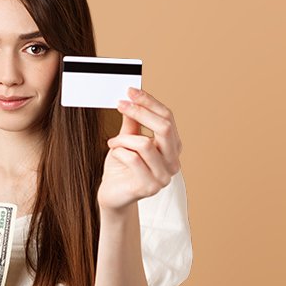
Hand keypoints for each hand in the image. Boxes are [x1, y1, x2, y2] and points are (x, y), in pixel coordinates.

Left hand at [99, 87, 182, 212]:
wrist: (112, 194)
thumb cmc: (121, 167)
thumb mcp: (127, 139)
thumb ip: (133, 122)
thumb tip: (132, 98)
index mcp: (172, 147)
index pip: (168, 118)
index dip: (149, 102)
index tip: (131, 91)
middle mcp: (173, 162)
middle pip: (165, 128)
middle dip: (141, 112)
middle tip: (121, 104)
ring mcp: (163, 177)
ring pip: (145, 144)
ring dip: (123, 139)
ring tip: (113, 143)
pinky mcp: (149, 187)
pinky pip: (133, 160)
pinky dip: (119, 152)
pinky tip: (114, 154)